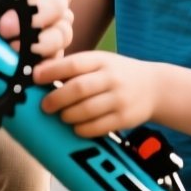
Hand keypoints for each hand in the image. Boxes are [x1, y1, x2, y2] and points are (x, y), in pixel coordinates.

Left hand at [33, 51, 156, 137]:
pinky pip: (97, 127)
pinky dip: (82, 129)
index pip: (74, 64)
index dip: (51, 71)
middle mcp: (112, 78)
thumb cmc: (118, 75)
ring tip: (63, 116)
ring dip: (68, 116)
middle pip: (78, 89)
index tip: (34, 78)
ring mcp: (120, 99)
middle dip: (56, 99)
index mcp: (102, 61)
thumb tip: (39, 74)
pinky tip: (77, 127)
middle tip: (46, 106)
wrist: (155, 88)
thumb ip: (76, 68)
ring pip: (86, 111)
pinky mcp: (125, 118)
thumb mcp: (102, 62)